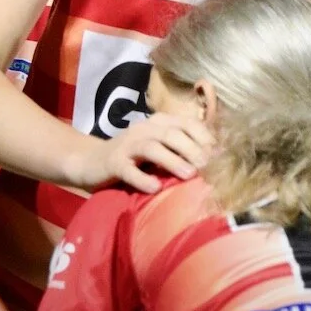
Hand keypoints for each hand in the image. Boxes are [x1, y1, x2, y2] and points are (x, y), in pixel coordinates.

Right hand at [73, 112, 214, 192]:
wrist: (90, 162)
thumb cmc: (133, 158)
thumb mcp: (158, 148)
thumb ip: (179, 149)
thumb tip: (214, 160)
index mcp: (159, 122)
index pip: (187, 123)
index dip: (205, 137)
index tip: (221, 155)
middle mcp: (144, 129)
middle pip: (172, 134)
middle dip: (193, 149)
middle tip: (209, 167)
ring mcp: (127, 144)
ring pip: (153, 148)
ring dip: (173, 160)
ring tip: (190, 176)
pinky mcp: (113, 162)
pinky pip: (128, 170)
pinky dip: (142, 178)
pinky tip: (155, 188)